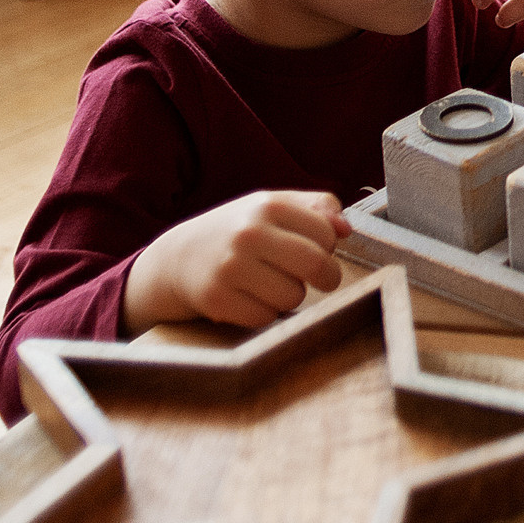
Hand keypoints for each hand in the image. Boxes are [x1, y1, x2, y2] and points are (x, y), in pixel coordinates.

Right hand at [123, 189, 348, 333]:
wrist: (178, 258)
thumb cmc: (238, 231)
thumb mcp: (272, 206)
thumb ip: (316, 208)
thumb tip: (345, 229)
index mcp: (267, 205)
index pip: (327, 233)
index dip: (328, 246)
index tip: (315, 249)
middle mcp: (248, 234)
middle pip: (317, 265)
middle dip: (326, 278)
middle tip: (320, 279)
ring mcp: (231, 268)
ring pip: (293, 297)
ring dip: (289, 296)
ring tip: (270, 283)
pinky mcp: (217, 299)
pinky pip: (266, 318)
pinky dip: (264, 313)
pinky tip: (249, 298)